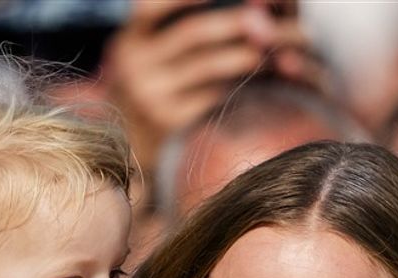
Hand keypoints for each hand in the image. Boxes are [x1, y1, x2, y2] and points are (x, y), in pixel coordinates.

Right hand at [104, 0, 319, 169]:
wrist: (129, 145)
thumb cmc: (151, 87)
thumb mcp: (147, 54)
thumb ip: (171, 28)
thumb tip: (241, 13)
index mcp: (129, 40)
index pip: (152, 7)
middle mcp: (134, 64)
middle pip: (191, 33)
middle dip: (232, 23)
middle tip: (263, 19)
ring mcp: (151, 95)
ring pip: (207, 67)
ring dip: (243, 55)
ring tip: (268, 49)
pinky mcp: (169, 122)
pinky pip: (212, 97)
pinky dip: (237, 86)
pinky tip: (258, 81)